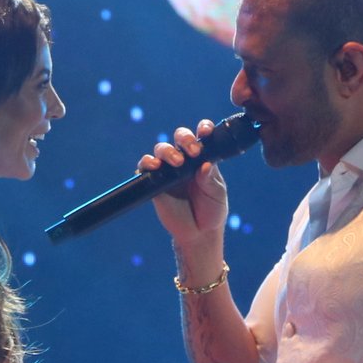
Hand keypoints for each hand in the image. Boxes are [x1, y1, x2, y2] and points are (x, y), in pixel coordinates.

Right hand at [136, 120, 230, 247]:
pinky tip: (154, 166)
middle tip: (193, 152)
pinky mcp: (154, 182)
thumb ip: (210, 179)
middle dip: (185, 138)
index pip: (201, 136)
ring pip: (162, 149)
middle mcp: (185, 159)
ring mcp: (168, 170)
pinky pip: (145, 167)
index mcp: (203, 157)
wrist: (199, 233)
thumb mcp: (217, 194)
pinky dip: (147, 163)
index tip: (205, 132)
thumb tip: (204, 165)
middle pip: (180, 137)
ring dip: (168, 151)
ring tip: (177, 162)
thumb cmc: (212, 210)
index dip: (203, 129)